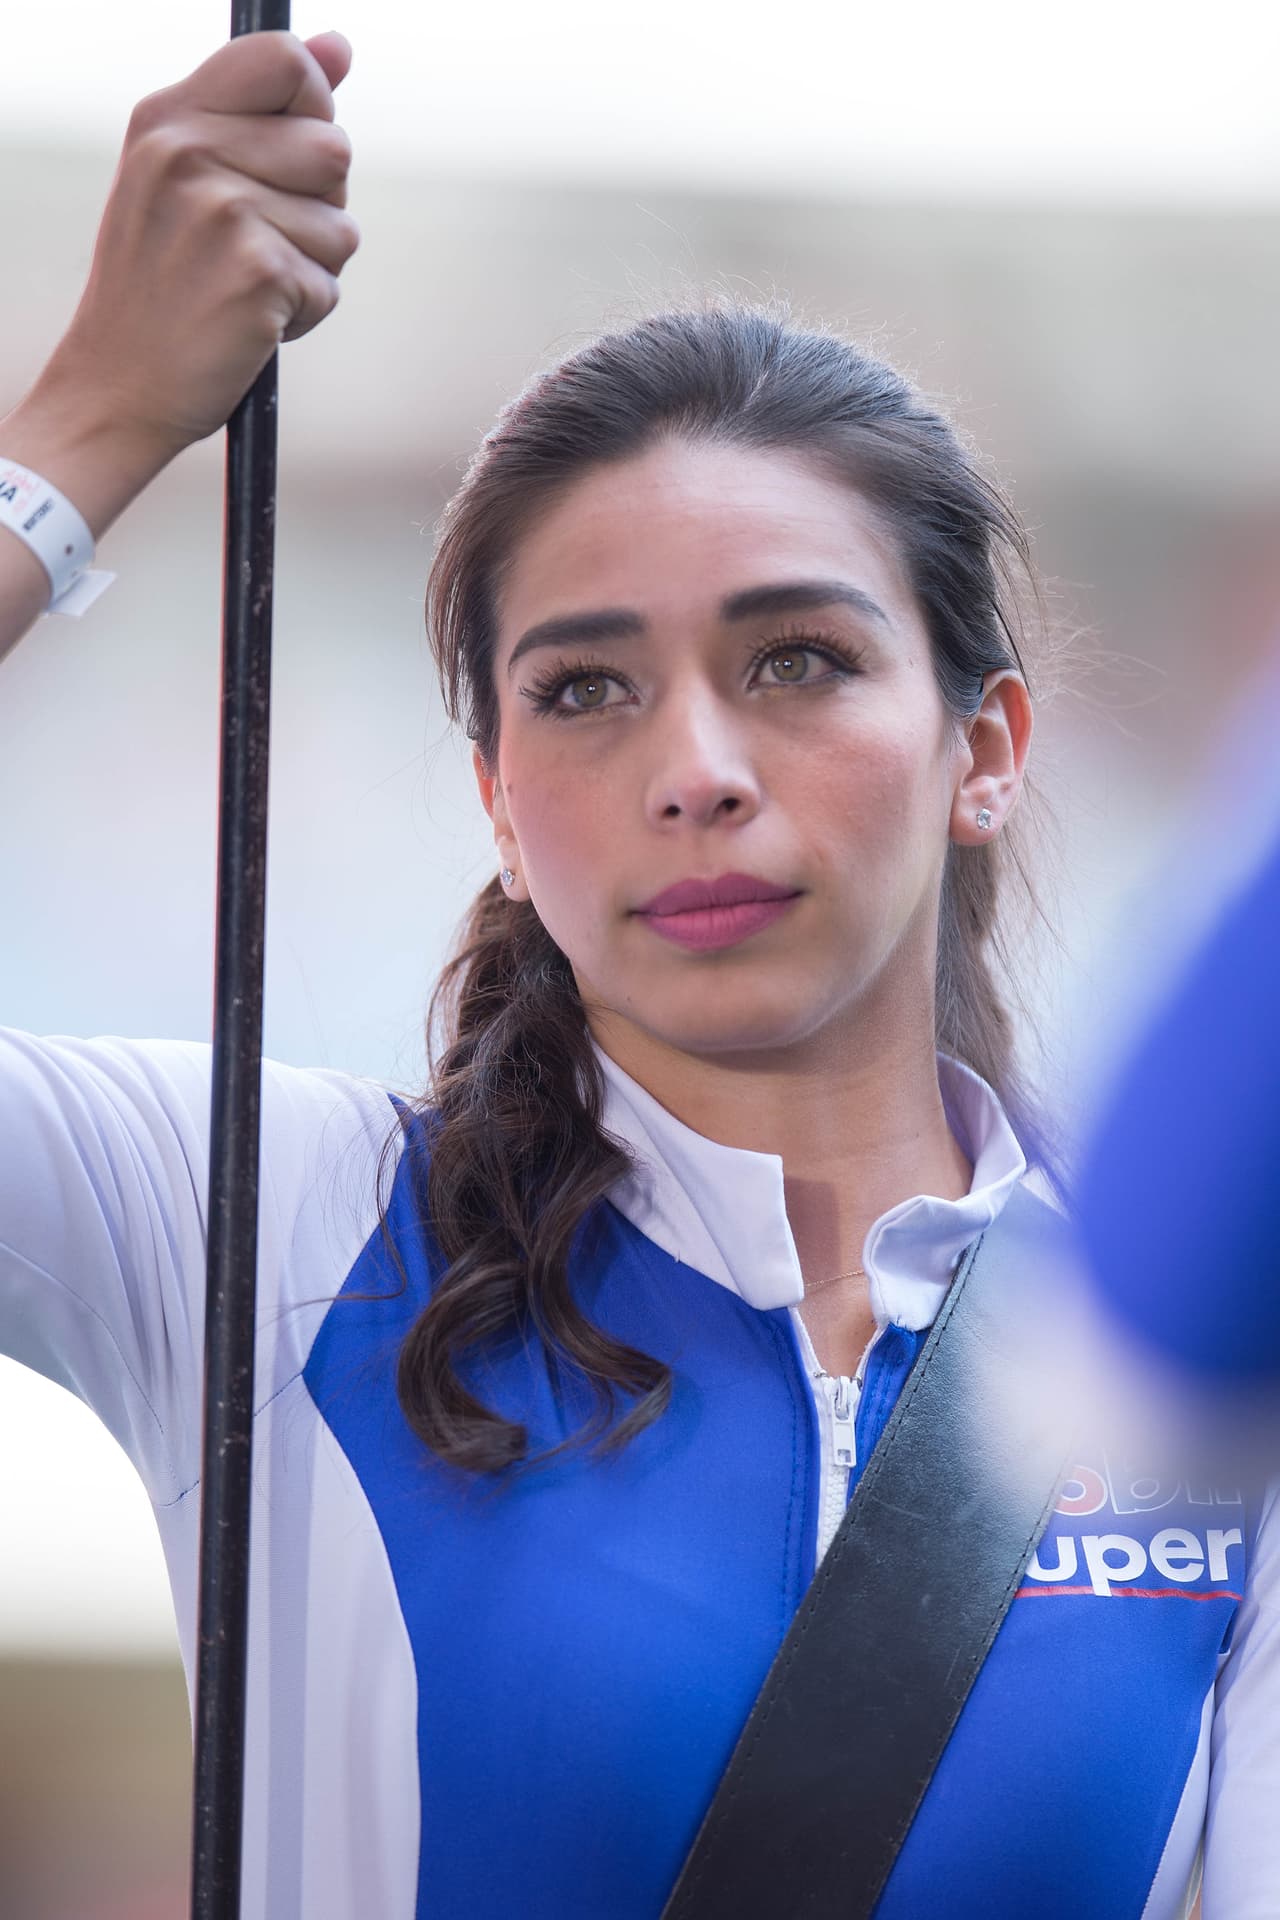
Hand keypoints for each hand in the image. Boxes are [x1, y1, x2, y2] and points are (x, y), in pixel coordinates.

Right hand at [34, 31, 358, 459]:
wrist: (118, 386)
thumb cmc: (162, 285)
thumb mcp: (188, 176)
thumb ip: (263, 107)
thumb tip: (339, 46)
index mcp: (169, 117)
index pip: (284, 59)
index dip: (311, 107)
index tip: (286, 157)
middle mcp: (190, 152)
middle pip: (333, 147)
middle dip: (317, 205)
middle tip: (253, 243)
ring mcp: (224, 211)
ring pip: (342, 225)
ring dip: (311, 267)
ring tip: (246, 286)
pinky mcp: (258, 272)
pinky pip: (329, 285)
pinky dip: (303, 315)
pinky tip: (250, 322)